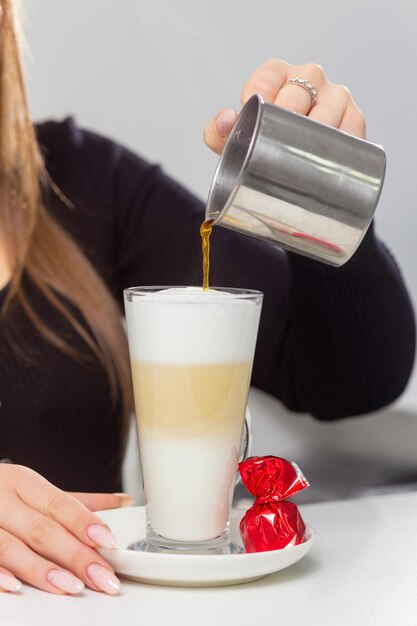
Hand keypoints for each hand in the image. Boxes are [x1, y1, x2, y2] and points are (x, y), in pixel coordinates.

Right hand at [0, 464, 130, 594]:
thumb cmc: (1, 493)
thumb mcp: (34, 489)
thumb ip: (75, 501)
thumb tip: (123, 500)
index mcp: (24, 482)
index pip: (60, 503)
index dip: (85, 523)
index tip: (109, 541)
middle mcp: (2, 499)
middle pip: (42, 529)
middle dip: (76, 555)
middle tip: (102, 576)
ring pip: (12, 546)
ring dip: (42, 570)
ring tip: (71, 586)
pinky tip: (17, 587)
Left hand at [204, 58, 365, 153]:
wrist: (291, 169)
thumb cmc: (262, 145)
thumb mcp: (234, 140)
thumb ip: (217, 132)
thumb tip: (226, 120)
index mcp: (277, 75)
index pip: (268, 76)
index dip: (259, 94)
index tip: (253, 114)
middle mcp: (308, 78)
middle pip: (300, 91)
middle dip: (287, 115)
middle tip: (277, 140)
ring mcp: (334, 97)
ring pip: (328, 108)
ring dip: (316, 130)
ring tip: (304, 152)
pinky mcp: (354, 119)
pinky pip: (351, 128)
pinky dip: (343, 143)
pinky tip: (333, 155)